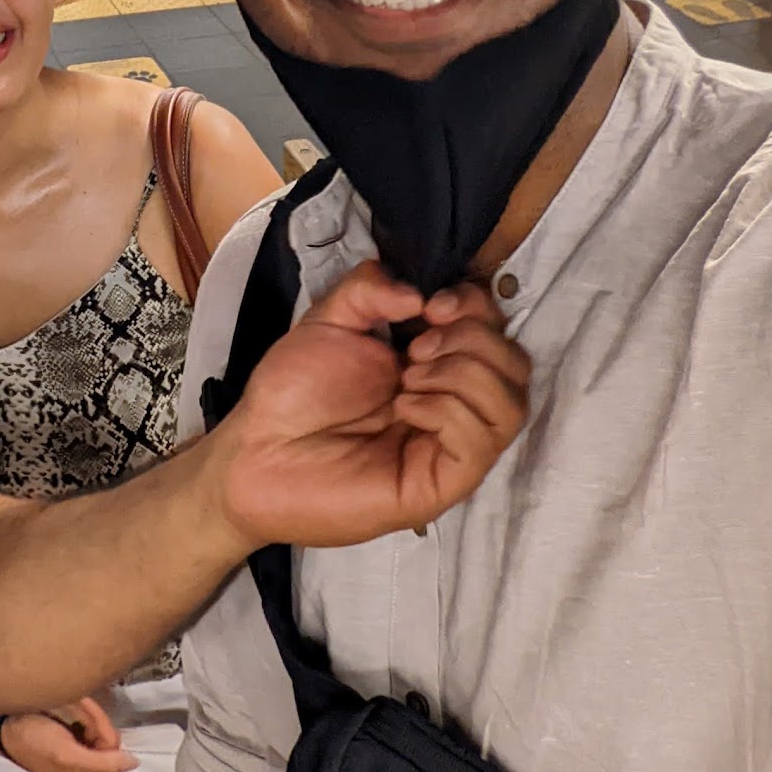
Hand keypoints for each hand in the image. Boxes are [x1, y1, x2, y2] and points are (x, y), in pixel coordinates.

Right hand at [0, 698, 135, 771]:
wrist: (4, 723)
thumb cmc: (30, 739)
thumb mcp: (64, 754)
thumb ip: (101, 762)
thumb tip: (135, 764)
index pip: (115, 753)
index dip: (102, 730)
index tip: (85, 715)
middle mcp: (88, 768)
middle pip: (109, 736)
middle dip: (92, 717)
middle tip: (74, 706)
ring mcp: (83, 751)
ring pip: (101, 723)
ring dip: (85, 709)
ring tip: (69, 703)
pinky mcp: (77, 735)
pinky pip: (91, 717)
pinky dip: (82, 706)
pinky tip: (69, 703)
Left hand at [208, 262, 528, 549]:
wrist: (255, 451)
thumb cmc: (291, 392)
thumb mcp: (329, 319)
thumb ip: (371, 288)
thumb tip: (422, 294)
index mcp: (434, 364)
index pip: (496, 330)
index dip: (476, 306)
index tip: (431, 306)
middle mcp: (453, 405)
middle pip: (515, 365)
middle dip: (471, 340)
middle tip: (413, 349)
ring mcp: (451, 447)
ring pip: (511, 403)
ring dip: (461, 375)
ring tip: (407, 380)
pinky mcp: (441, 483)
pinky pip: (481, 442)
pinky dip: (448, 412)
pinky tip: (406, 410)